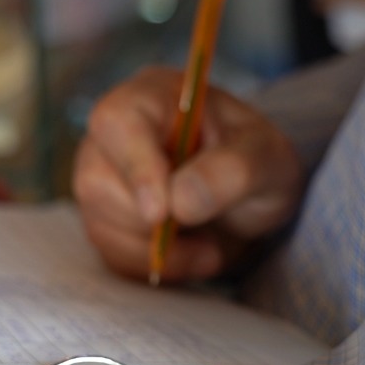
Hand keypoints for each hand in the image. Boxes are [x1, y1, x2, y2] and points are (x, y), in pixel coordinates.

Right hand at [72, 67, 304, 282]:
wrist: (253, 198)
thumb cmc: (257, 162)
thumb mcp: (267, 159)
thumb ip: (232, 171)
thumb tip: (179, 202)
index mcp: (152, 97)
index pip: (119, 122)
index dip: (135, 167)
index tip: (161, 213)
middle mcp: (116, 135)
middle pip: (97, 181)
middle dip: (150, 221)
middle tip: (204, 234)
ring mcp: (104, 177)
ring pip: (100, 224)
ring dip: (157, 250)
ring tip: (209, 247)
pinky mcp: (106, 219)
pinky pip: (111, 254)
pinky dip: (154, 267)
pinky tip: (191, 253)